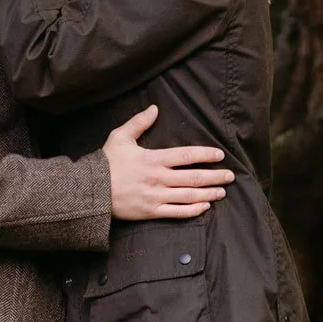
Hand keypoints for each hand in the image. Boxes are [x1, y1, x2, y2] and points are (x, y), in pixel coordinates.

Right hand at [104, 105, 233, 220]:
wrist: (92, 191)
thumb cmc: (107, 162)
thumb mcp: (120, 137)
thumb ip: (139, 122)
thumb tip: (155, 109)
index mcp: (153, 159)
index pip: (186, 156)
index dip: (205, 155)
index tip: (220, 155)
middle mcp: (158, 178)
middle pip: (193, 177)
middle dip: (214, 176)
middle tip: (230, 176)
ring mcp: (156, 197)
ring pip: (189, 196)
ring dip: (208, 193)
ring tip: (222, 191)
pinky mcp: (151, 212)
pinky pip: (177, 213)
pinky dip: (193, 210)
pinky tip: (205, 206)